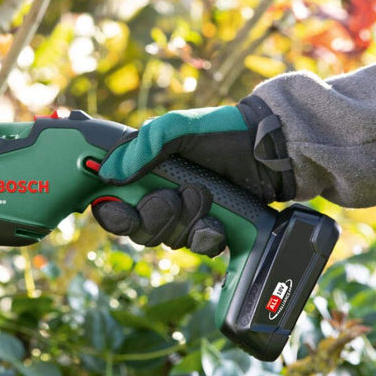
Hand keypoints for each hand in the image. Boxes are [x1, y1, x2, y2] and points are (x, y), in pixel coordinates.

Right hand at [92, 97, 294, 252]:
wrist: (266, 150)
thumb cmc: (220, 132)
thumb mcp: (176, 129)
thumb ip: (141, 147)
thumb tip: (109, 175)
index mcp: (142, 174)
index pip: (111, 206)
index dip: (114, 214)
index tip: (127, 211)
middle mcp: (159, 198)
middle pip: (138, 230)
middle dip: (157, 214)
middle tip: (176, 194)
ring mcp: (184, 216)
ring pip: (168, 240)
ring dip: (186, 220)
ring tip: (205, 195)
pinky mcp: (209, 229)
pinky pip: (197, 247)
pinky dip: (205, 236)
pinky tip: (214, 222)